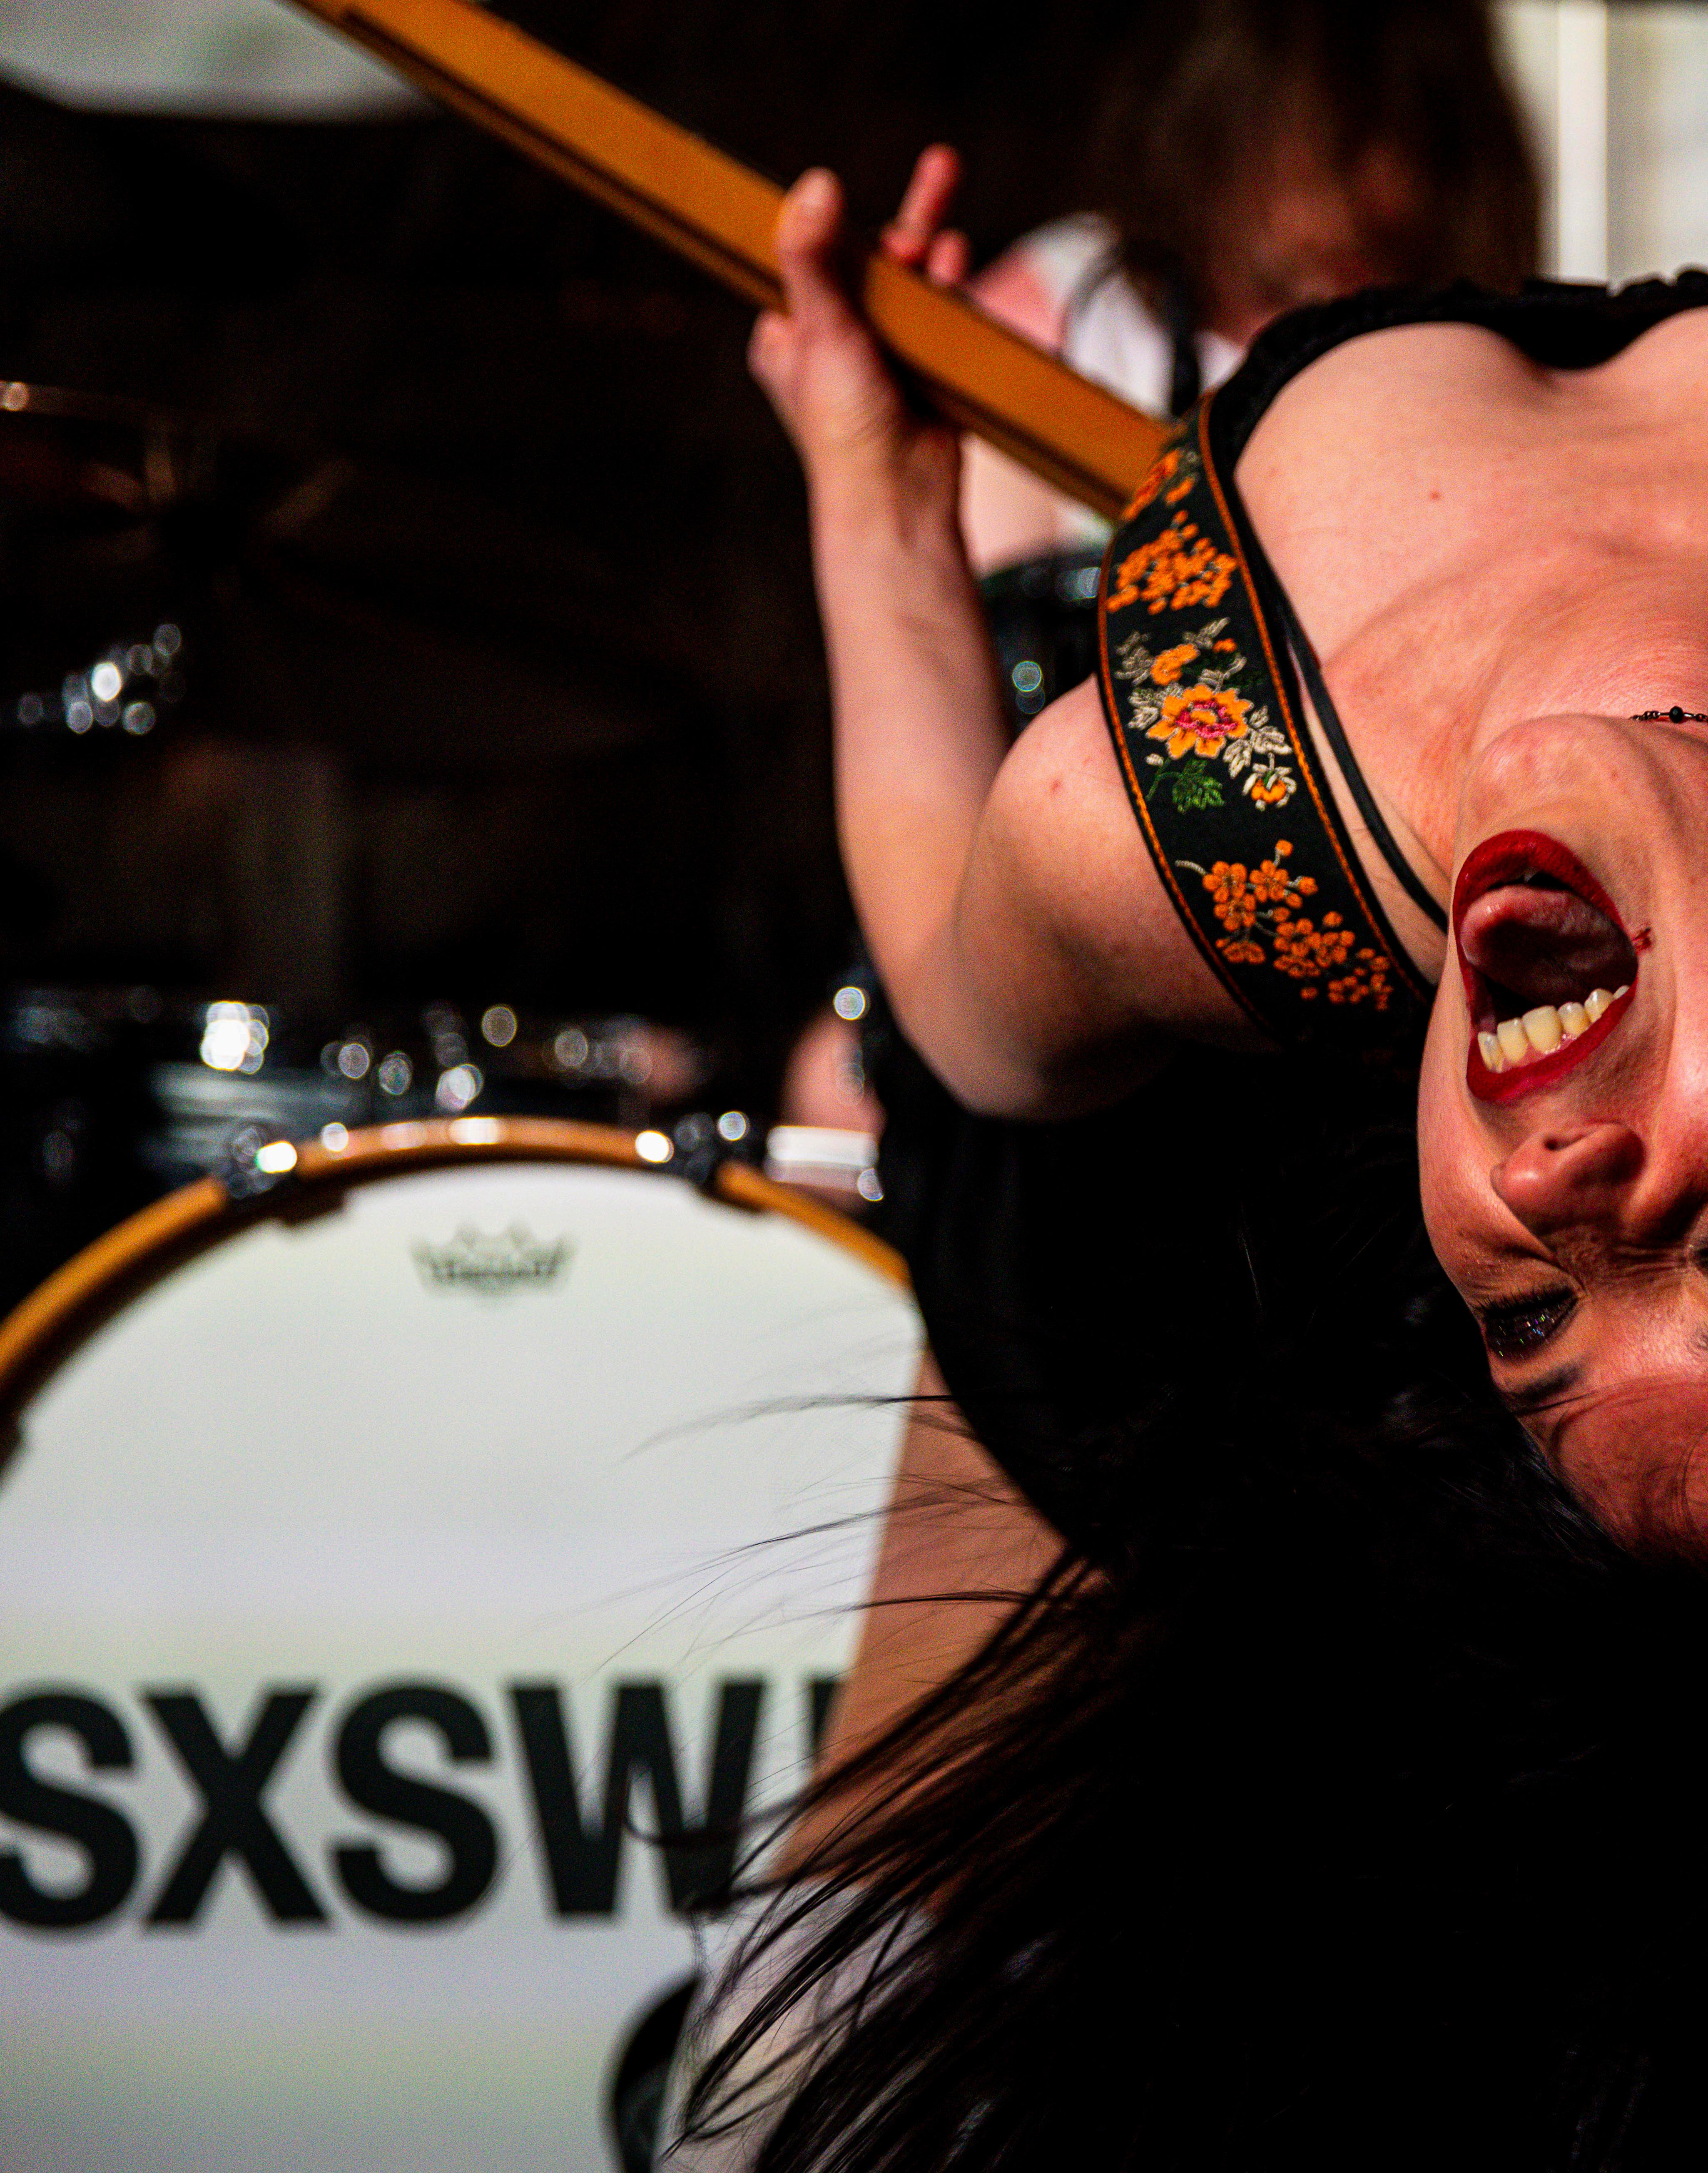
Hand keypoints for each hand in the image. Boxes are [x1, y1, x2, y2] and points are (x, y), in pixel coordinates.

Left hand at [750, 147, 970, 526]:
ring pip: (907, 284)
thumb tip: (814, 185)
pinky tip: (958, 257)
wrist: (897, 496)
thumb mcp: (820, 329)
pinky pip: (937, 315)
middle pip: (867, 263)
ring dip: (929, 246)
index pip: (808, 259)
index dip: (832, 225)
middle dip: (900, 227)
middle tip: (939, 173)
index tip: (845, 191)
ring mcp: (880, 356)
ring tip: (947, 215)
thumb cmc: (844, 425)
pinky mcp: (922, 370)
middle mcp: (832, 343)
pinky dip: (949, 285)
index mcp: (788, 335)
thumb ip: (812, 258)